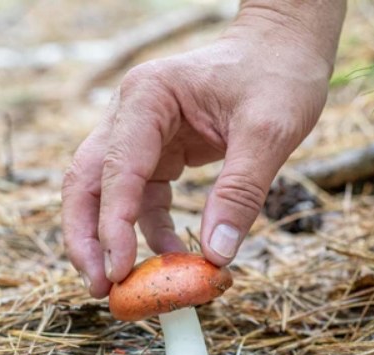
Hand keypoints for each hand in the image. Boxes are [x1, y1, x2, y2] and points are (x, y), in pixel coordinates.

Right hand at [62, 4, 343, 296]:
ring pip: (108, 196)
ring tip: (131, 287)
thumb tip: (217, 256)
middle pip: (88, 182)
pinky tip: (173, 257)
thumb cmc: (278, 74)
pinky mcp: (160, 154)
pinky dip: (151, 232)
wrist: (285, 46)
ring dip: (115, 241)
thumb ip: (241, 191)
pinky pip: (143, 200)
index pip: (116, 169)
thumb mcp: (270, 131)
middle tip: (100, 288)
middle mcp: (132, 114)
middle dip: (88, 237)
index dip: (112, 225)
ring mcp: (142, 135)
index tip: (118, 270)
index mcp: (148, 97)